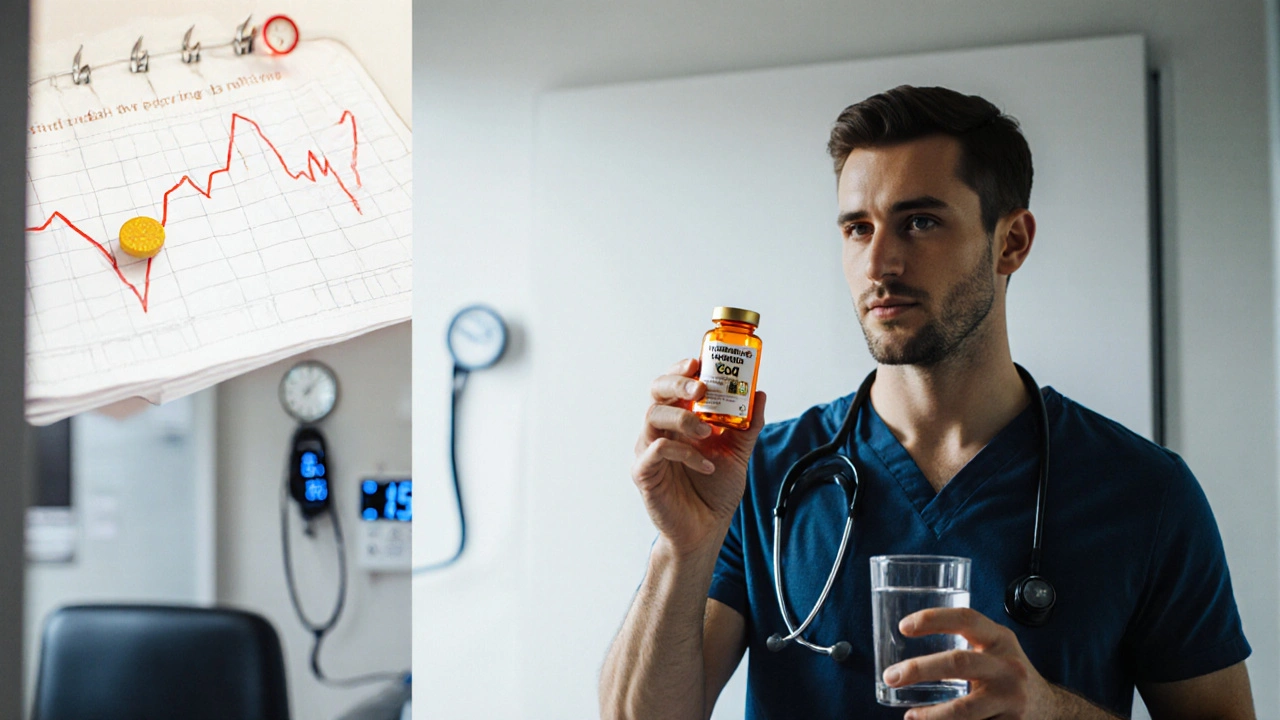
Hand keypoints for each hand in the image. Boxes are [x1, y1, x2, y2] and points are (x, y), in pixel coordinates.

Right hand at [632, 358, 766, 555]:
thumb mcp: (738, 452)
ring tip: (708, 432)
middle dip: (676, 383)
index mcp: (678, 420)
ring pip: (653, 417)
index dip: (680, 369)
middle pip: (655, 392)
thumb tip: (759, 393)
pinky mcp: (644, 473)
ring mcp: (648, 450)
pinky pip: (657, 451)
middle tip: (700, 387)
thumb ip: (747, 424)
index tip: (698, 362)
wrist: (706, 529)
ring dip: (683, 418)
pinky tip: (706, 463)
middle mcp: (659, 431)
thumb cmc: (715, 490)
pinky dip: (684, 452)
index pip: (671, 384)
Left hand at [882, 607, 1057, 719]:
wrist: (1051, 707)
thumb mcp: (995, 649)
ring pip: (964, 709)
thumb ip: (965, 644)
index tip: (904, 627)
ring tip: (910, 717)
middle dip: (920, 669)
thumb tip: (908, 653)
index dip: (933, 619)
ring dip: (932, 715)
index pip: (965, 619)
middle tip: (891, 676)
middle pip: (958, 663)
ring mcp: (1011, 698)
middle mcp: (1007, 666)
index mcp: (1000, 639)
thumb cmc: (1008, 673)